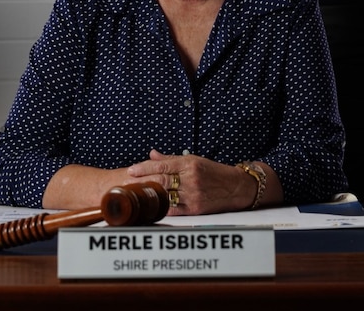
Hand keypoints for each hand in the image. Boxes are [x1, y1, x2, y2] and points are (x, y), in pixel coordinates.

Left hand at [125, 149, 254, 214]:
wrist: (236, 187)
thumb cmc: (214, 172)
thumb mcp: (194, 160)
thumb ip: (171, 159)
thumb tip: (152, 154)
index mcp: (189, 164)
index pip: (162, 165)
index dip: (144, 167)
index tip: (131, 170)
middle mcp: (191, 179)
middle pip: (160, 180)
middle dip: (142, 181)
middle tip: (127, 183)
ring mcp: (193, 195)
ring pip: (165, 195)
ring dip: (148, 195)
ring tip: (135, 195)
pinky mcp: (196, 209)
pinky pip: (174, 209)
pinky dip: (161, 207)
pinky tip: (150, 206)